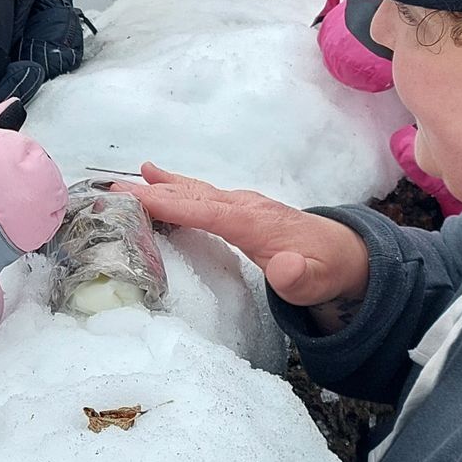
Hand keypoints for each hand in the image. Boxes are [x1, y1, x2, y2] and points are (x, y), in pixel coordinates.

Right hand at [121, 164, 370, 315]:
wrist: (347, 254)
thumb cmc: (327, 271)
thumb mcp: (318, 283)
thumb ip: (299, 278)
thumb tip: (285, 268)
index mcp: (256, 223)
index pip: (208, 211)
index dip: (172, 205)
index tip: (138, 201)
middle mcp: (245, 206)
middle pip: (193, 196)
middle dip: (154, 192)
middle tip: (114, 190)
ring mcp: (242, 203)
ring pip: (195, 191)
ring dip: (160, 185)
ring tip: (127, 180)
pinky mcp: (239, 207)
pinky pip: (200, 194)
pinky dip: (175, 187)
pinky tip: (158, 177)